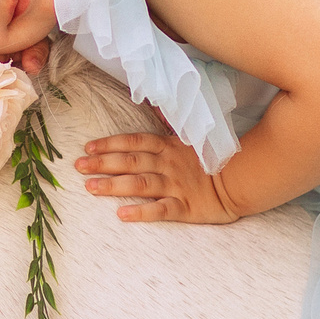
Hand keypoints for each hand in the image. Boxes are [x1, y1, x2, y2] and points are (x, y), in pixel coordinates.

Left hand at [74, 132, 239, 224]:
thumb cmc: (211, 162)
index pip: (133, 142)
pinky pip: (160, 210)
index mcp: (168, 147)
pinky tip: (122, 215)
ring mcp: (175, 186)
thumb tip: (150, 103)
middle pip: (130, 161)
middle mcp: (168, 165)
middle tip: (78, 167)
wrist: (241, 182)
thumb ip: (167, 127)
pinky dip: (141, 212)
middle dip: (102, 164)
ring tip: (90, 188)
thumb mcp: (189, 140)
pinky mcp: (184, 208)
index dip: (110, 144)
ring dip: (113, 185)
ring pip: (139, 184)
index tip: (88, 148)